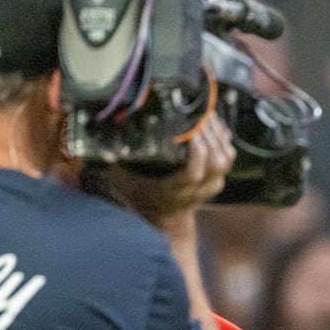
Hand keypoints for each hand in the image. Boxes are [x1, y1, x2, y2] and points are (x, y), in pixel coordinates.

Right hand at [104, 113, 234, 230]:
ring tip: (205, 112)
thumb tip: (100, 130)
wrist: (162, 218)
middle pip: (216, 162)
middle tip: (198, 111)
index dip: (197, 151)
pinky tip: (212, 119)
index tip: (191, 130)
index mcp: (174, 191)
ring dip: (218, 133)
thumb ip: (114, 159)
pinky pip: (228, 154)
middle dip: (209, 135)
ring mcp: (212, 185)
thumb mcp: (122, 180)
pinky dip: (223, 136)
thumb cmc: (139, 195)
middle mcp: (198, 190)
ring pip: (225, 157)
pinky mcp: (218, 177)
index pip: (194, 172)